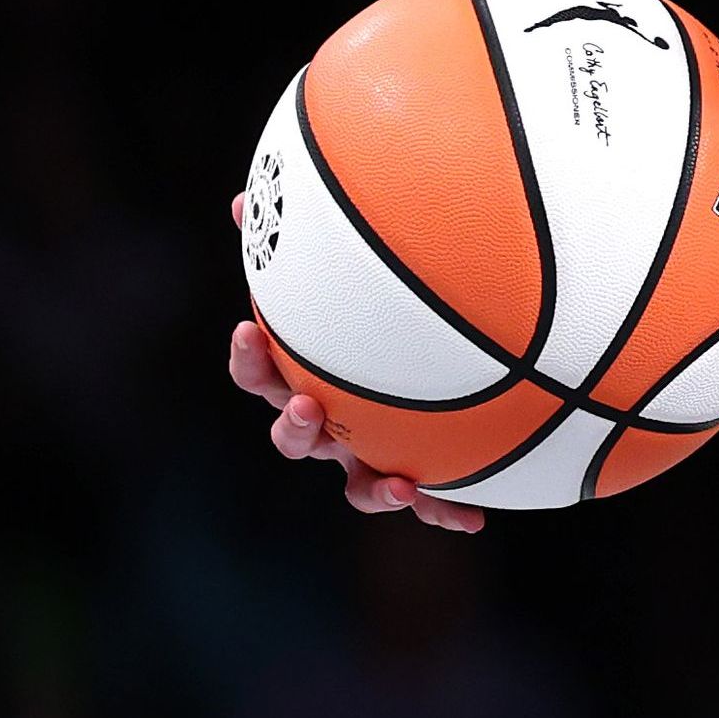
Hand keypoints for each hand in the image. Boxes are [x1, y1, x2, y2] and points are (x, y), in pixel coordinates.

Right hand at [225, 201, 482, 531]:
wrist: (448, 362)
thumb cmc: (382, 308)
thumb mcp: (347, 271)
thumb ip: (304, 239)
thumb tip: (246, 196)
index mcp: (306, 376)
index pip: (260, 372)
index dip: (249, 358)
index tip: (248, 331)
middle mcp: (332, 423)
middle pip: (296, 437)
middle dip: (297, 428)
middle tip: (310, 407)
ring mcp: (372, 454)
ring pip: (357, 485)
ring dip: (371, 488)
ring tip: (398, 484)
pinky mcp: (420, 472)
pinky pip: (431, 499)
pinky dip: (444, 510)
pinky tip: (472, 521)